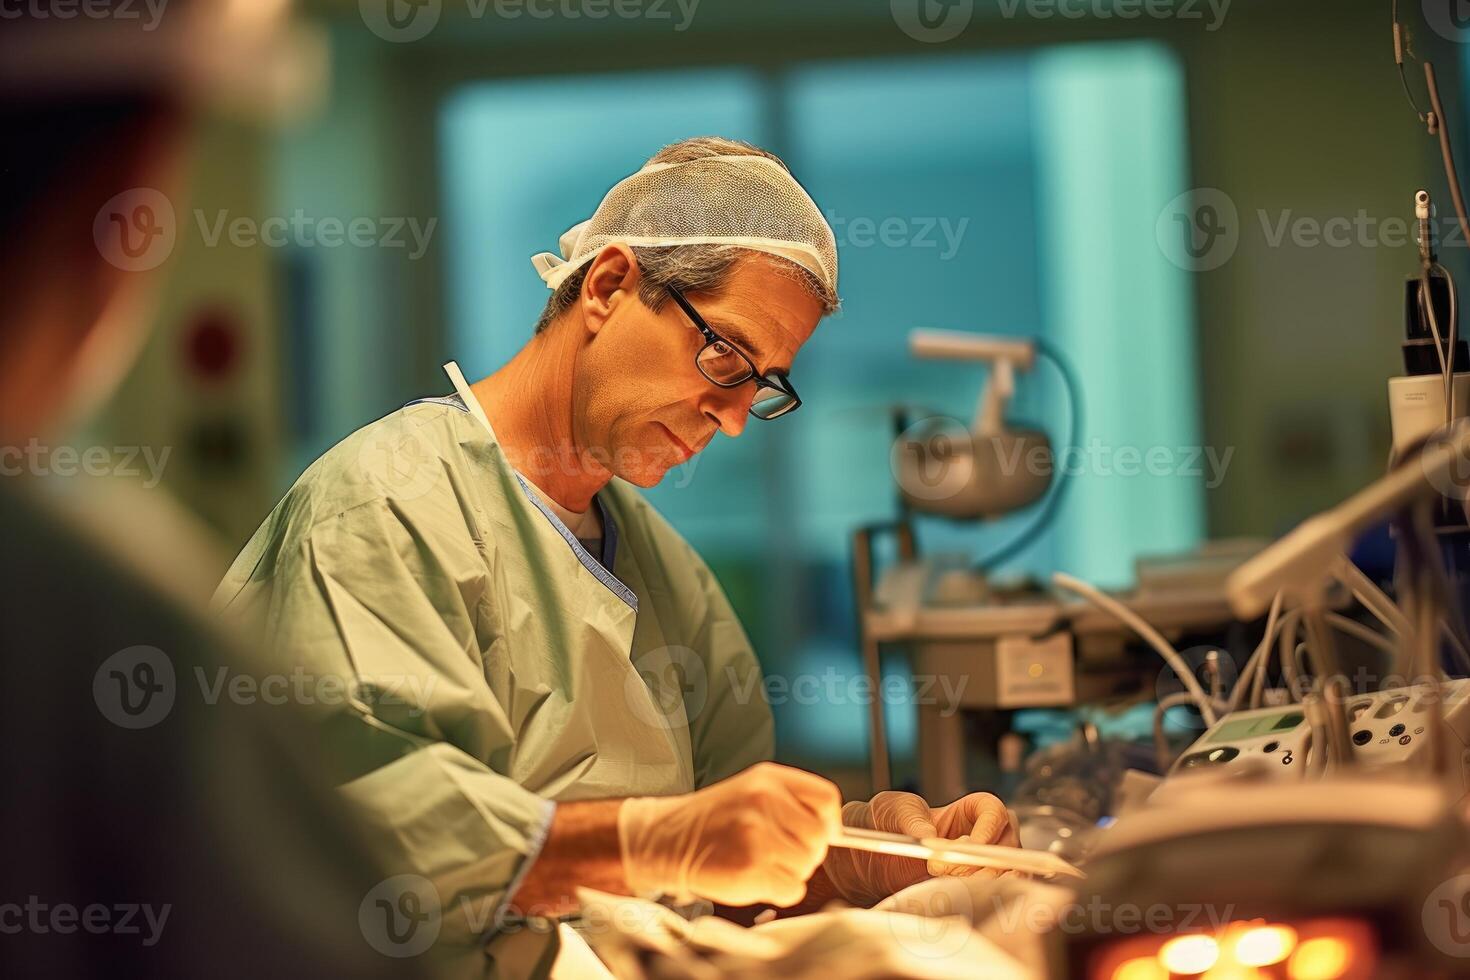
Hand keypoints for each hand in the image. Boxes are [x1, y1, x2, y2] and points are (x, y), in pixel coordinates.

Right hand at [618, 762, 841, 907]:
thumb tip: (834, 832)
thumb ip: (791, 803)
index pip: (827, 799)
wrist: (666, 839)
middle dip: (804, 852)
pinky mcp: (750, 868)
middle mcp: (764, 802)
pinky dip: (778, 891)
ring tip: (759, 862)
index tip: (820, 834)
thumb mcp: (751, 791)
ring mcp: (757, 835)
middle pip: (819, 838)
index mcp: (769, 779)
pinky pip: (792, 889)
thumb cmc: (713, 820)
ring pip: (807, 865)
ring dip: (789, 872)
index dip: (829, 822)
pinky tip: (752, 876)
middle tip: (776, 852)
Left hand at [822, 790, 1018, 906]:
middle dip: (985, 861)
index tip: (969, 844)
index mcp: (966, 812)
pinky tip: (952, 899)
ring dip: (983, 883)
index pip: (995, 812)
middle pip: (1008, 847)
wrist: (863, 861)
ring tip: (947, 885)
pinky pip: (990, 900)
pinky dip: (978, 901)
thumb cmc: (881, 822)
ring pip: (1005, 876)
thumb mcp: (891, 810)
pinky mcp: (967, 895)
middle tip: (948, 869)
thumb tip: (932, 837)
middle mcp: (979, 840)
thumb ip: (911, 818)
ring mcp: (976, 870)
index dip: (990, 827)